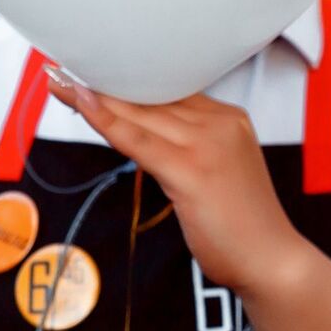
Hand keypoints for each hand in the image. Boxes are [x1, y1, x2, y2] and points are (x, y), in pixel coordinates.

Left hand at [45, 70, 307, 294]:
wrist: (272, 262)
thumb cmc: (243, 227)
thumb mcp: (219, 171)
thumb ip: (188, 147)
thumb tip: (145, 137)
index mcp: (229, 119)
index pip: (169, 91)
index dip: (128, 82)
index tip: (94, 74)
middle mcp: (220, 123)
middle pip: (151, 96)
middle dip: (104, 83)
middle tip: (62, 68)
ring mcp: (207, 144)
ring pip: (140, 112)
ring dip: (94, 95)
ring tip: (59, 81)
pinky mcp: (192, 170)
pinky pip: (138, 139)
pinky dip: (106, 120)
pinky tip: (82, 102)